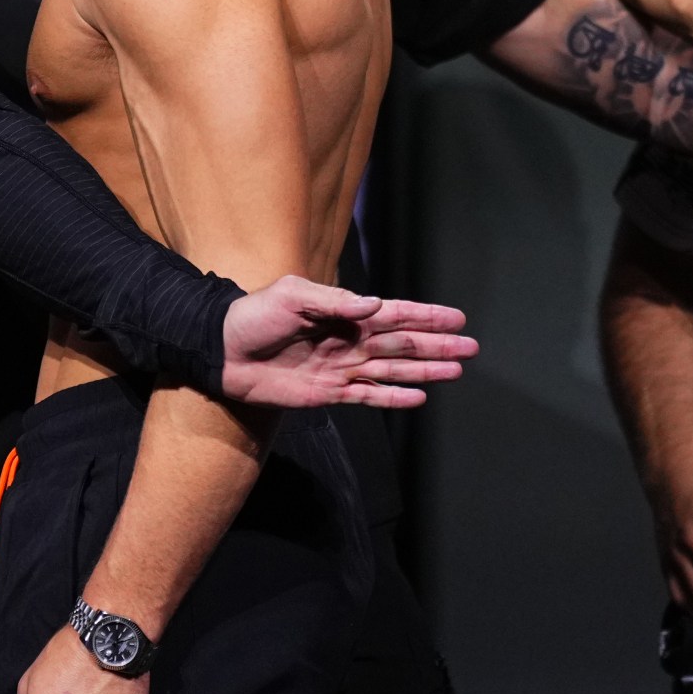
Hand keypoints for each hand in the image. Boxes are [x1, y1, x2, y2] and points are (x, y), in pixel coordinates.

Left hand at [219, 277, 473, 408]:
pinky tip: (418, 397)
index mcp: (342, 313)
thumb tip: (374, 305)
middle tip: (471, 348)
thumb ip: (333, 301)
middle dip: (437, 345)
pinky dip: (392, 397)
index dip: (426, 316)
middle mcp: (347, 340)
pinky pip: (367, 396)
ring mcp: (340, 368)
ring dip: (424, 370)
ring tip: (456, 370)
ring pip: (392, 369)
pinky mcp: (327, 392)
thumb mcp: (290, 295)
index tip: (457, 318)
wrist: (221, 351)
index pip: (394, 313)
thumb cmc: (252, 316)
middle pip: (402, 343)